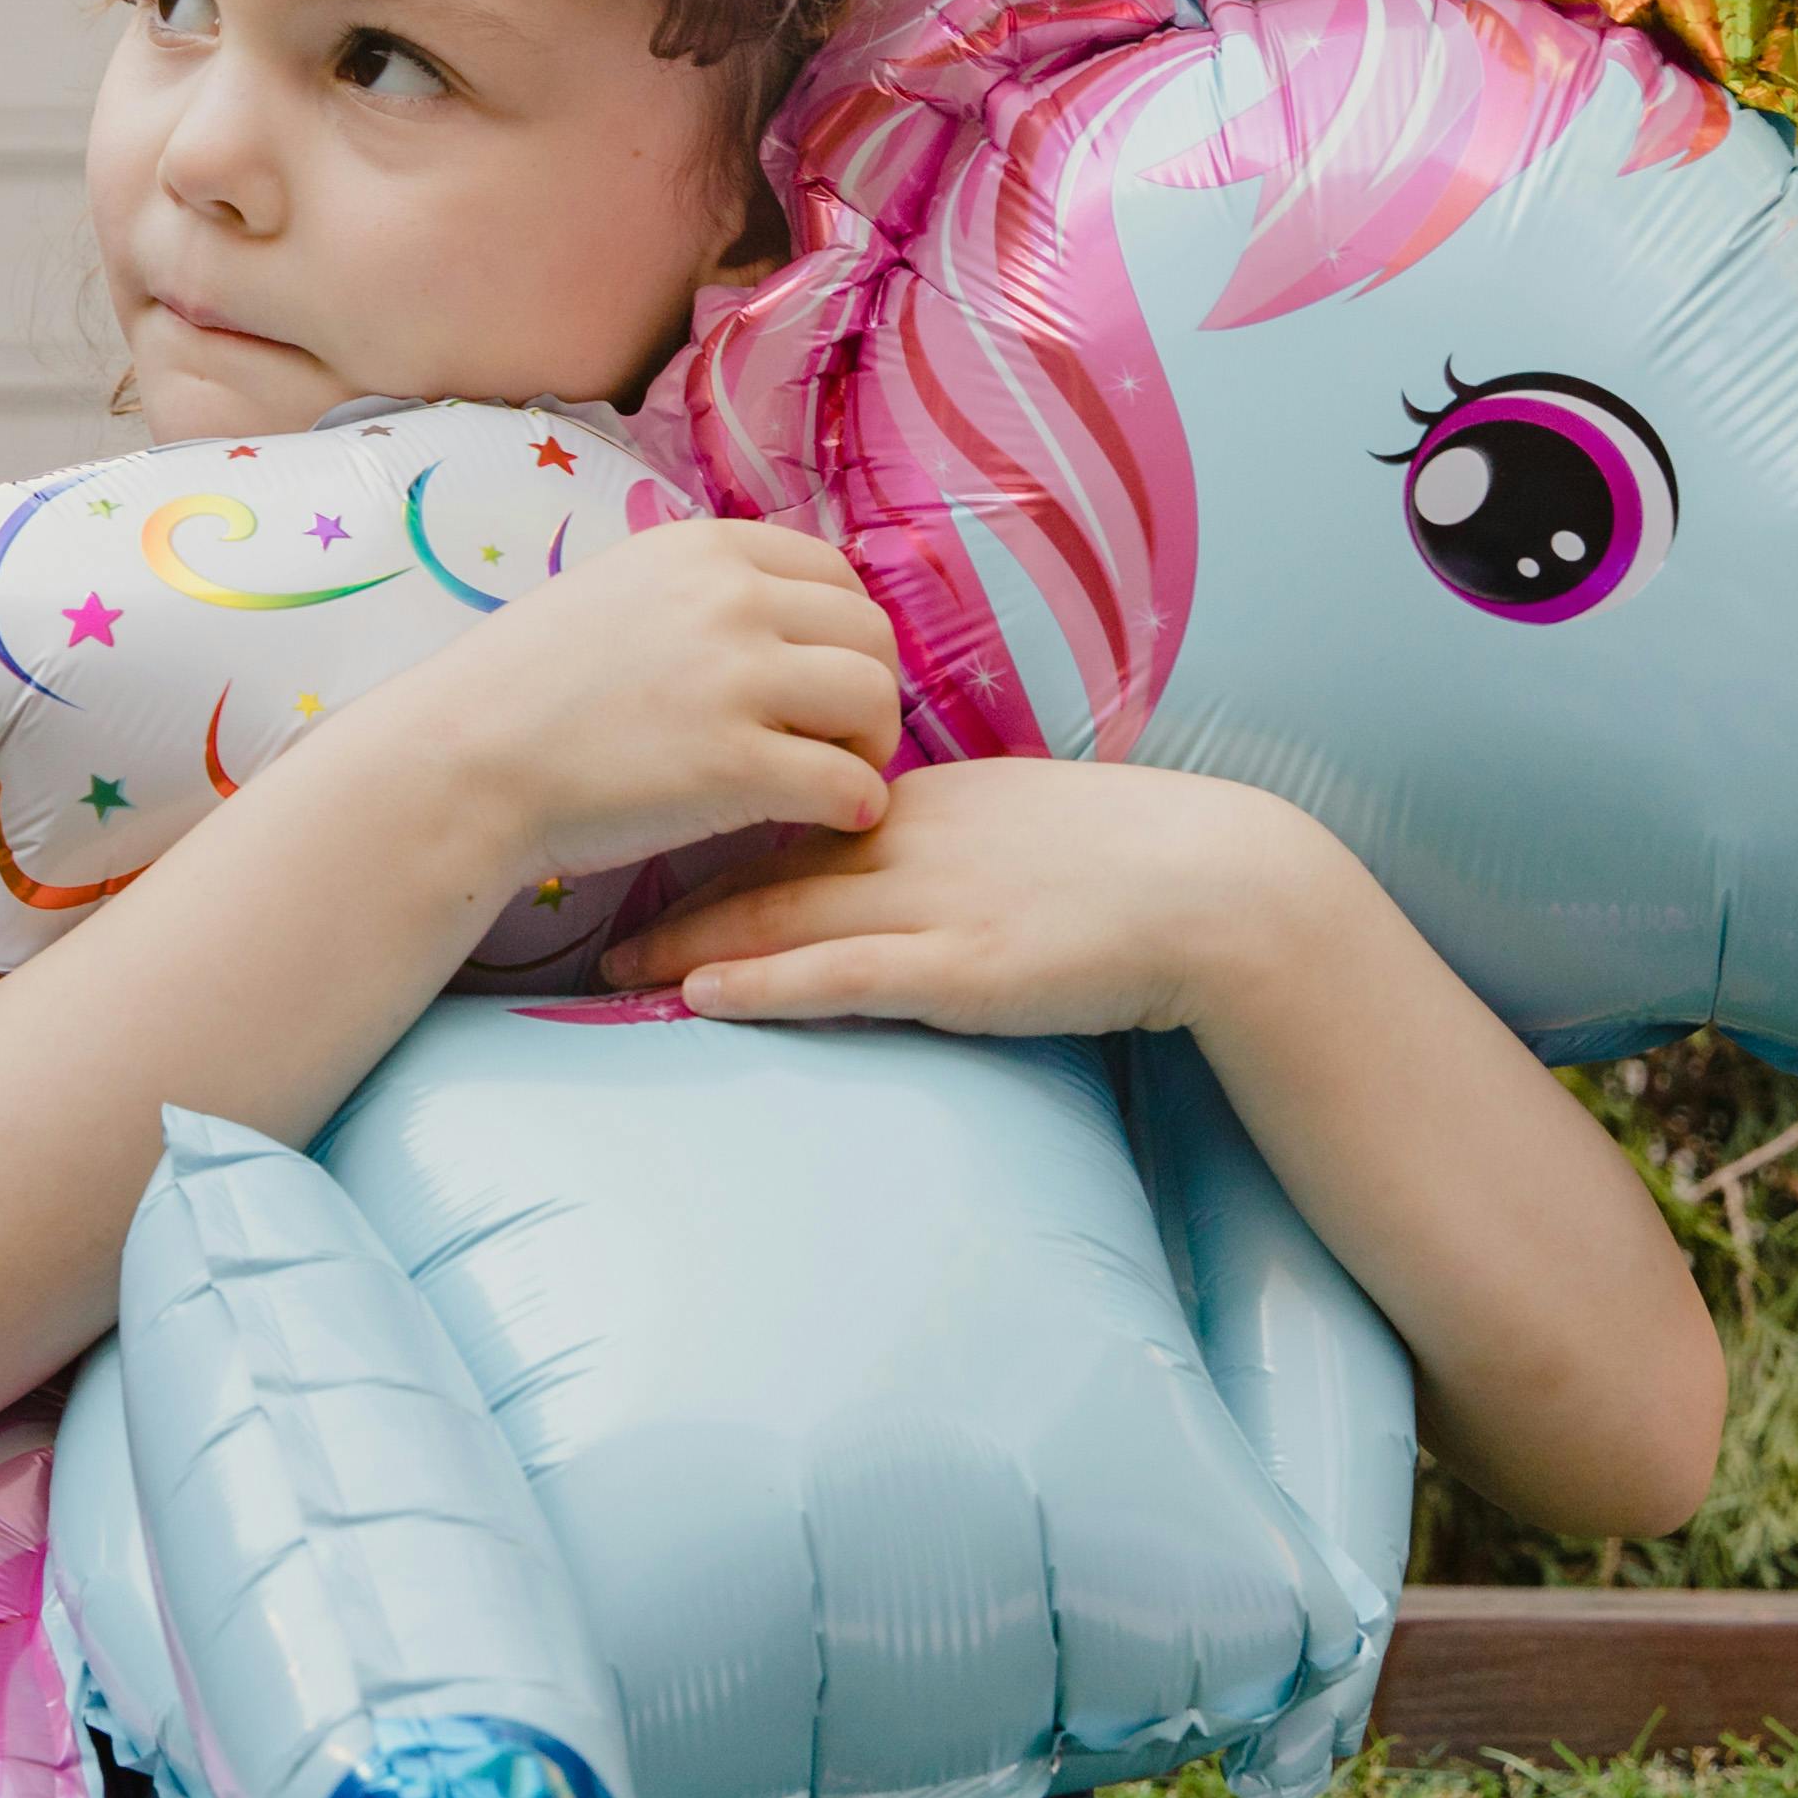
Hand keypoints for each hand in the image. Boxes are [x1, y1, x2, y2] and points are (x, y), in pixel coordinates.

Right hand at [338, 519, 900, 890]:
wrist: (457, 765)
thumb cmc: (523, 692)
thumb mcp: (614, 592)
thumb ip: (699, 591)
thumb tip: (781, 613)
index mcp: (703, 549)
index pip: (835, 574)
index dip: (843, 634)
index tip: (818, 681)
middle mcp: (730, 600)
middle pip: (871, 635)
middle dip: (866, 691)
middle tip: (835, 741)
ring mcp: (737, 681)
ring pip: (876, 701)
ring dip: (869, 747)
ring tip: (831, 778)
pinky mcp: (737, 767)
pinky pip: (850, 785)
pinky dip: (854, 807)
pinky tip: (825, 821)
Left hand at [600, 755, 1344, 1038]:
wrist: (1218, 888)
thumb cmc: (1123, 861)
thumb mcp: (1015, 822)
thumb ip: (937, 835)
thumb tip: (872, 850)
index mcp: (922, 802)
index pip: (788, 813)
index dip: (704, 834)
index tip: (634, 843)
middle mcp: (912, 843)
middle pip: (763, 864)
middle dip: (665, 891)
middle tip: (579, 907)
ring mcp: (935, 906)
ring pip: (785, 920)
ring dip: (689, 947)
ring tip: (607, 970)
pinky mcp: (964, 969)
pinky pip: (842, 977)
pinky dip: (764, 985)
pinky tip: (699, 995)